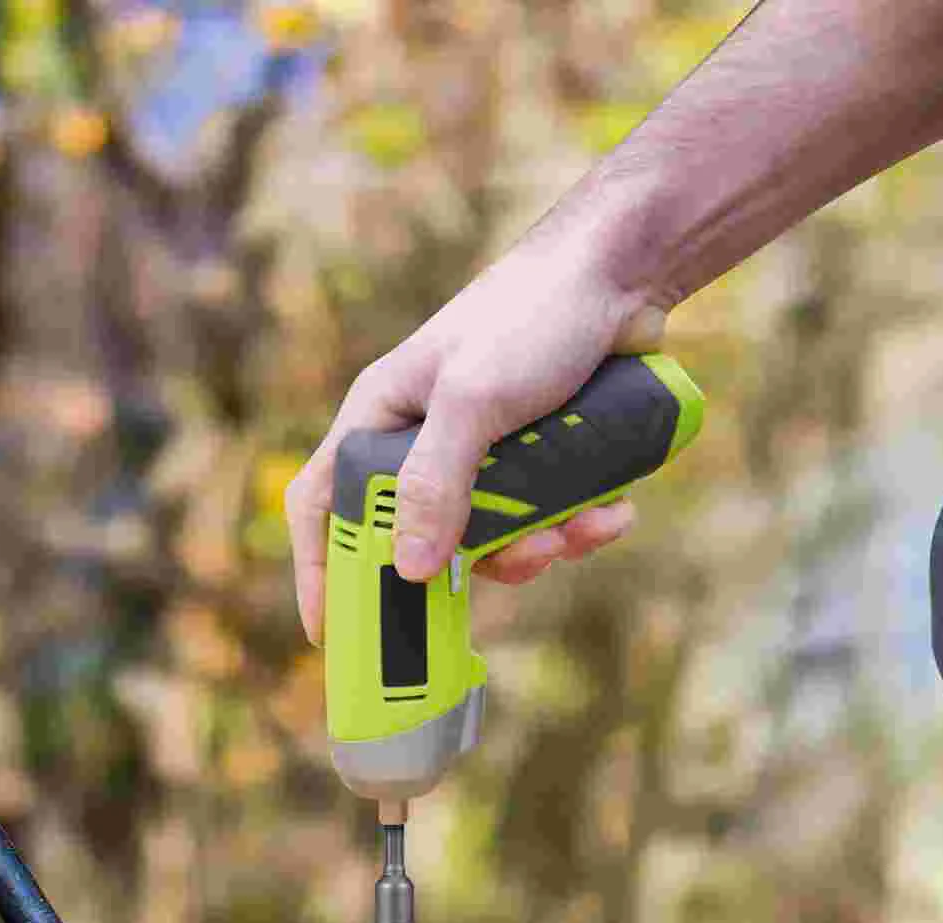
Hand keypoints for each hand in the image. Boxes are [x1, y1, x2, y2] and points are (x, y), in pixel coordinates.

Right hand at [285, 214, 668, 642]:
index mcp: (381, 418)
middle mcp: (422, 442)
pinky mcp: (537, 459)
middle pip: (420, 540)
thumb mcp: (474, 401)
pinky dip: (578, 526)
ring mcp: (482, 454)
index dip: (318, 570)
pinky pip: (544, 520)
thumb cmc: (532, 314)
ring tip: (582, 526)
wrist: (623, 271)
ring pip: (493, 540)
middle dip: (476, 564)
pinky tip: (612, 512)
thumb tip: (406, 569)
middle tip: (525, 560)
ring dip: (541, 545)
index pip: (322, 505)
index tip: (331, 632)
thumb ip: (436, 483)